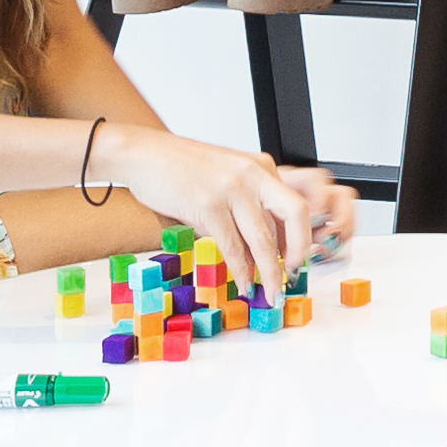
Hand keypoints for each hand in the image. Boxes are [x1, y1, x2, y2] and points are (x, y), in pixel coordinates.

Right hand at [113, 127, 352, 282]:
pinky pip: (232, 246)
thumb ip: (249, 204)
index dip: (301, 236)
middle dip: (297, 251)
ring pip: (262, 239)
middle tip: (292, 277)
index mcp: (261, 167)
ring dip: (269, 272)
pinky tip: (243, 282)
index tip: (297, 258)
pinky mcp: (207, 205)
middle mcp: (252, 175)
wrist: (144, 153)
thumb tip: (264, 246)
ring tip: (269, 292)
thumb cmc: (182, 168)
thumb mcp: (228, 177)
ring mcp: (231, 189)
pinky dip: (240, 270)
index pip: (296, 204)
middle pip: (294, 215)